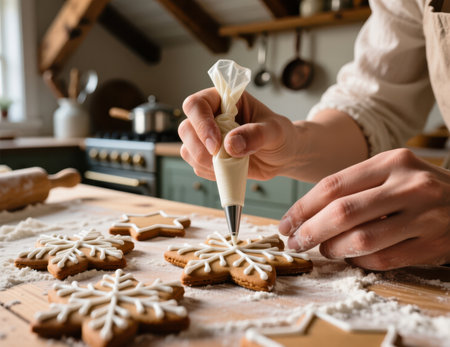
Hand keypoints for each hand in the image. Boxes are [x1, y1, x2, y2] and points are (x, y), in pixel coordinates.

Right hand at [179, 88, 303, 180]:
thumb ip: (256, 134)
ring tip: (232, 163)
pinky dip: (211, 172)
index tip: (216, 144)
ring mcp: (206, 138)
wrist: (284, 156)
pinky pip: (197, 166)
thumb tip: (230, 144)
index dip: (201, 124)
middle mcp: (211, 117)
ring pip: (187, 149)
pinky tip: (230, 169)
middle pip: (185, 128)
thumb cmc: (281, 136)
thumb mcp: (275, 131)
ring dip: (205, 162)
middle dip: (201, 148)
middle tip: (222, 158)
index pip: (196, 104)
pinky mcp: (208, 157)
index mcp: (224, 100)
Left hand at [279, 148, 449, 269]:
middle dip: (310, 231)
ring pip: (361, 240)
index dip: (302, 208)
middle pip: (342, 212)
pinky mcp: (433, 243)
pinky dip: (359, 261)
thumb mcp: (390, 172)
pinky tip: (351, 257)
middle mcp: (409, 185)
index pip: (333, 185)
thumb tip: (306, 214)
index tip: (286, 224)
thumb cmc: (417, 187)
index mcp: (391, 162)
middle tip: (295, 242)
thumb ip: (353, 186)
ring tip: (323, 249)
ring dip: (333, 249)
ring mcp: (424, 215)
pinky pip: (383, 259)